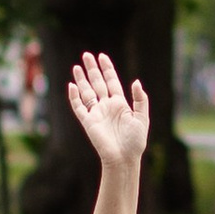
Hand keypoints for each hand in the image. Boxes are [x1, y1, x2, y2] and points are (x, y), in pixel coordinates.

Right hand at [67, 51, 148, 171]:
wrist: (123, 158)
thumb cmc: (135, 141)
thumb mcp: (142, 118)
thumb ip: (140, 99)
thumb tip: (136, 81)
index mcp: (120, 104)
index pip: (112, 81)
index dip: (107, 69)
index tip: (102, 56)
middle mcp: (107, 106)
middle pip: (98, 83)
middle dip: (92, 69)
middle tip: (86, 54)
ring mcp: (96, 113)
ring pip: (87, 92)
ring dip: (82, 80)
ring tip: (77, 66)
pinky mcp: (88, 122)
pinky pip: (79, 107)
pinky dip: (74, 97)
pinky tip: (72, 85)